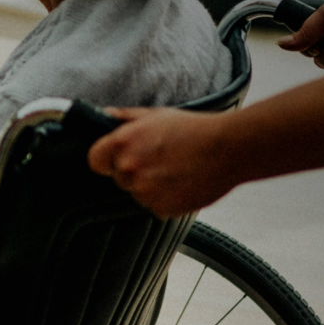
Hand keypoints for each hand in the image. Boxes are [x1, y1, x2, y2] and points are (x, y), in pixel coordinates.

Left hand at [88, 107, 240, 218]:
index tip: (118, 159)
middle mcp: (129, 168)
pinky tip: (182, 182)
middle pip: (119, 178)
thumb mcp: (156, 115)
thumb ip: (125, 118)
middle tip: (161, 159)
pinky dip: (167, 198)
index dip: (106, 160)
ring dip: (152, 186)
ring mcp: (144, 191)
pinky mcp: (161, 208)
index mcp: (123, 143)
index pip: (95, 161)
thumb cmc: (194, 128)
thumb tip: (104, 115)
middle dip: (135, 171)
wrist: (228, 148)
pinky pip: (156, 206)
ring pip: (138, 193)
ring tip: (176, 169)